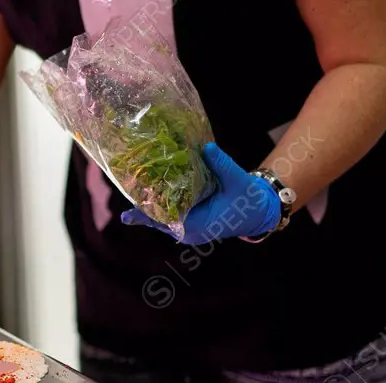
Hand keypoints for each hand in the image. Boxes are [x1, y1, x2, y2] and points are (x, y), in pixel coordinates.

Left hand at [121, 142, 281, 245]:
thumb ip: (222, 165)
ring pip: (164, 221)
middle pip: (161, 222)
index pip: (169, 222)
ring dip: (151, 208)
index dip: (149, 216)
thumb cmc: (250, 199)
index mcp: (199, 225)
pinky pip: (172, 217)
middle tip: (126, 205)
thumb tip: (207, 147)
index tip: (130, 214)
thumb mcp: (238, 180)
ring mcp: (190, 230)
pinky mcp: (191, 223)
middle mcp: (191, 232)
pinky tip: (149, 195)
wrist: (260, 211)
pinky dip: (162, 207)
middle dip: (144, 210)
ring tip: (131, 197)